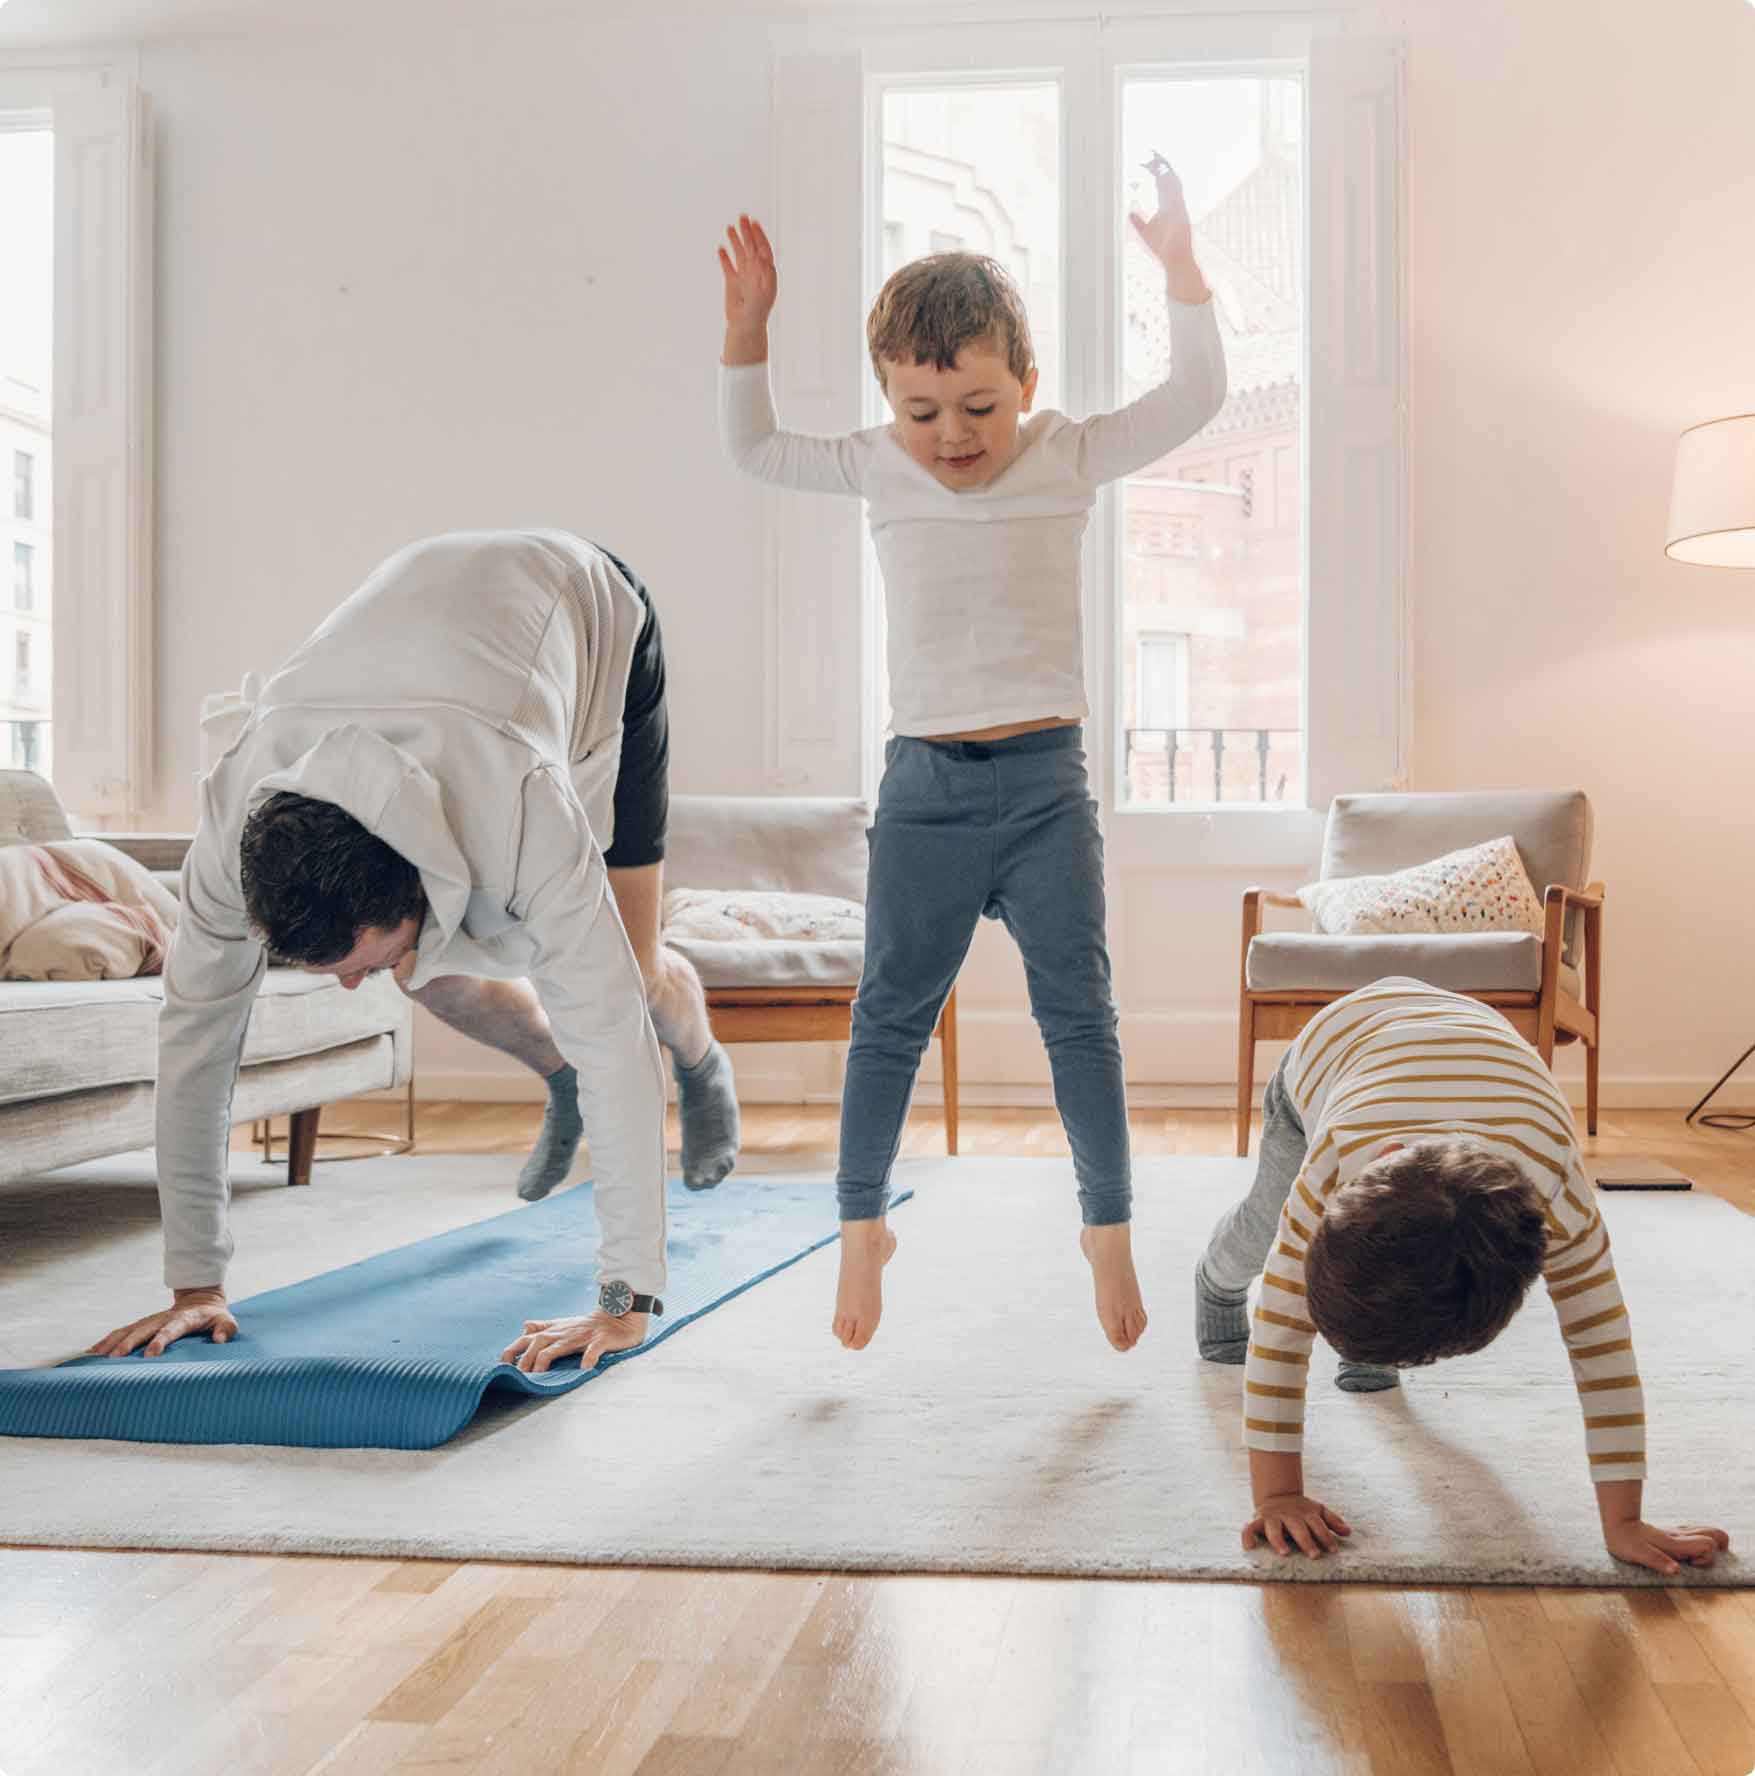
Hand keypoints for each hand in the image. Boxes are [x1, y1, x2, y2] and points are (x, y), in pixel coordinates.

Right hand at [87, 1288, 238, 1358]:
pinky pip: (121, 1331)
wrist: (200, 1299)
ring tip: (94, 1356)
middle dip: (128, 1343)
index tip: (150, 1355)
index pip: (171, 1329)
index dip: (161, 1341)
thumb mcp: (227, 1320)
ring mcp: (150, 1320)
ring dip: (111, 1342)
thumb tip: (219, 1340)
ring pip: (128, 1330)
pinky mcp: (142, 1324)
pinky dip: (106, 1341)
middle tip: (113, 1358)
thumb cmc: (214, 1316)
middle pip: (143, 1330)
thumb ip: (226, 1329)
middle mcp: (163, 1318)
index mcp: (185, 1318)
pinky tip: (91, 1352)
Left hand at [499, 1309, 648, 1374]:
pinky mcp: (601, 1340)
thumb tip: (524, 1326)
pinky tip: (584, 1369)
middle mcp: (565, 1332)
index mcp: (555, 1330)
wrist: (620, 1315)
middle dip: (526, 1358)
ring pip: (559, 1346)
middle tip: (518, 1376)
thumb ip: (544, 1326)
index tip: (502, 1365)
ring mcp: (583, 1335)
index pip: (527, 1337)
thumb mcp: (564, 1324)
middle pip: (539, 1342)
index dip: (513, 1350)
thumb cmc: (589, 1325)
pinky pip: (593, 1349)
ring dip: (546, 1359)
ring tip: (538, 1375)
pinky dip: (588, 1358)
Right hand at [719, 214, 776, 336]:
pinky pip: (728, 267)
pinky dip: (725, 257)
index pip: (764, 249)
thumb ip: (762, 273)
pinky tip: (721, 249)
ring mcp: (744, 276)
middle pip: (751, 247)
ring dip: (735, 240)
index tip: (754, 223)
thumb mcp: (763, 290)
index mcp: (766, 273)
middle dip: (747, 232)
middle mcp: (756, 272)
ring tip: (730, 228)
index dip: (760, 235)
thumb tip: (760, 256)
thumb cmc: (757, 310)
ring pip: (739, 254)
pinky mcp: (732, 283)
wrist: (745, 325)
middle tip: (742, 217)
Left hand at [1128, 154, 1201, 284]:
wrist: (1175, 260)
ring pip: (1173, 184)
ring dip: (1165, 171)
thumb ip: (1137, 221)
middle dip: (1161, 165)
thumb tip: (1129, 211)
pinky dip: (1172, 186)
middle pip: (1168, 178)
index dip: (1155, 169)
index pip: (1161, 182)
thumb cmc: (1162, 248)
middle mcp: (1174, 203)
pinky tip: (1166, 175)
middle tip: (1151, 150)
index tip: (1147, 158)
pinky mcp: (1181, 215)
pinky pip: (1177, 197)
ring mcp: (1179, 208)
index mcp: (1167, 205)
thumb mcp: (1145, 232)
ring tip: (1157, 158)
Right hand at [1243, 1492, 1352, 1559]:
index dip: (1325, 1536)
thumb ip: (1333, 1521)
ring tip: (1284, 1553)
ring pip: (1273, 1528)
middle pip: (1297, 1527)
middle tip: (1315, 1555)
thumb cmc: (1301, 1510)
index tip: (1333, 1550)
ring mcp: (1272, 1518)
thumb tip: (1348, 1532)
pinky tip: (1249, 1547)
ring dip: (1279, 1540)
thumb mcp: (1318, 1510)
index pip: (1317, 1524)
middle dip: (1306, 1540)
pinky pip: (1249, 1528)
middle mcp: (1288, 1515)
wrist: (1277, 1494)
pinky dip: (1247, 1536)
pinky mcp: (1258, 1521)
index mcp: (1305, 1513)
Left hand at [1603, 1519, 1729, 1577]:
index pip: (1708, 1544)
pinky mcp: (1673, 1533)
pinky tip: (1687, 1552)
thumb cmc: (1626, 1541)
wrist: (1616, 1524)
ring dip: (1708, 1545)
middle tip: (1698, 1561)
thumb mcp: (1639, 1554)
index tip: (1692, 1565)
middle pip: (1715, 1534)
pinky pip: (1695, 1533)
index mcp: (1676, 1542)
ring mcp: (1677, 1532)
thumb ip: (1658, 1561)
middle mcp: (1680, 1536)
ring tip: (1693, 1558)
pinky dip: (1699, 1543)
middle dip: (1717, 1549)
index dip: (1707, 1557)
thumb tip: (1676, 1570)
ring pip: (1706, 1532)